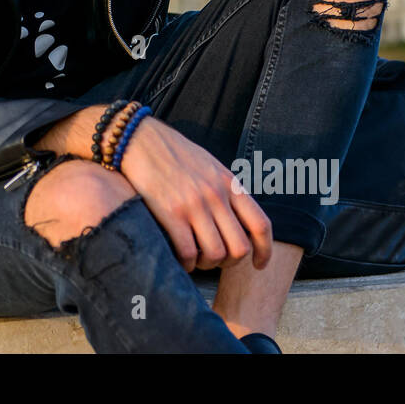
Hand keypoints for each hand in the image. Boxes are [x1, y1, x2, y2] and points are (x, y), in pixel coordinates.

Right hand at [118, 115, 272, 273]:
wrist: (140, 139)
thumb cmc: (172, 153)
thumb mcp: (209, 165)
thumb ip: (225, 190)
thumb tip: (237, 219)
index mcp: (229, 183)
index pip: (260, 224)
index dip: (265, 251)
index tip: (258, 264)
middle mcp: (216, 195)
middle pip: (239, 247)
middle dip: (230, 263)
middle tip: (217, 262)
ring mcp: (194, 205)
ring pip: (215, 254)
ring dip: (207, 265)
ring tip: (196, 259)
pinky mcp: (171, 213)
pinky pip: (188, 252)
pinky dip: (187, 263)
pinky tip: (180, 259)